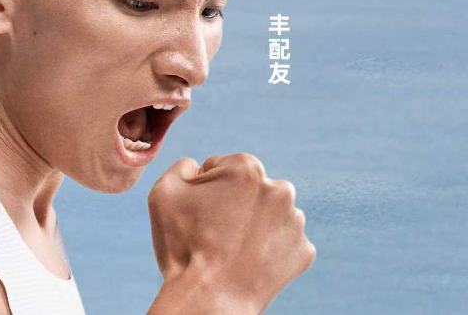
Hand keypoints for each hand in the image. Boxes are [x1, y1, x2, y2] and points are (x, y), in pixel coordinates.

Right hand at [148, 154, 314, 313]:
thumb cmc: (184, 245)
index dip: (205, 191)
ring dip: (255, 226)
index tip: (200, 214)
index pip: (221, 169)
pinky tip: (250, 262)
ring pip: (270, 216)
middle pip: (250, 191)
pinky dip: (269, 251)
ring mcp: (295, 221)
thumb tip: (198, 167)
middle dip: (235, 205)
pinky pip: (283, 244)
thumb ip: (182, 167)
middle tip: (216, 234)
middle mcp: (280, 188)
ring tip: (233, 250)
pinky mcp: (303, 250)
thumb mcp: (164, 193)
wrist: (210, 300)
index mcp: (247, 167)